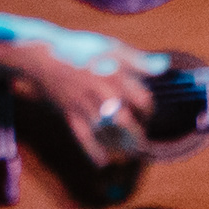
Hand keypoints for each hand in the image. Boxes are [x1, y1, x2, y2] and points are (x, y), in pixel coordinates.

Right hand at [18, 36, 160, 165]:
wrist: (43, 56)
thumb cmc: (80, 49)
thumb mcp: (111, 47)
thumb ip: (139, 59)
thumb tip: (164, 66)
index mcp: (115, 75)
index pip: (142, 100)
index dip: (149, 110)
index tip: (147, 113)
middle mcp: (101, 92)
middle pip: (126, 121)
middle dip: (137, 135)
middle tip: (143, 141)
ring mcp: (84, 104)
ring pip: (107, 131)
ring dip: (120, 145)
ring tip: (131, 152)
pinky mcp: (69, 114)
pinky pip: (82, 137)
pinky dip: (93, 151)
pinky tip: (103, 162)